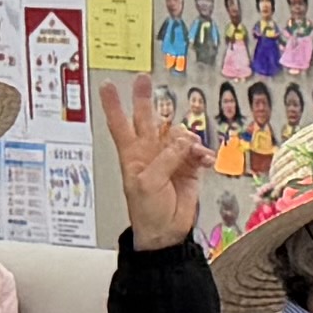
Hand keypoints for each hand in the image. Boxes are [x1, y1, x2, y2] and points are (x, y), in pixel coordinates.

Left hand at [96, 73, 198, 245]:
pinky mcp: (188, 167)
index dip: (113, 104)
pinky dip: (203, 154)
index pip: (119, 124)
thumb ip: (165, 158)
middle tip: (144, 80)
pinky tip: (204, 160)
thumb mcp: (149, 183)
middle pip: (146, 118)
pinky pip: (197, 151)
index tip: (108, 85)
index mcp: (132, 155)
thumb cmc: (147, 212)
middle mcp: (150, 152)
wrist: (166, 232)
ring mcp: (170, 158)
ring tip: (193, 152)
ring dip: (187, 138)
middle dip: (144, 98)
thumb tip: (183, 141)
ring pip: (178, 133)